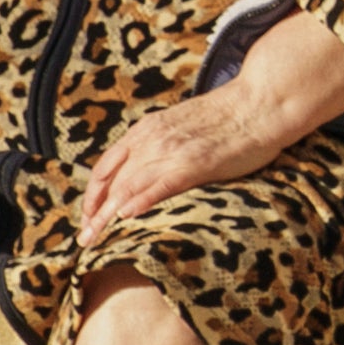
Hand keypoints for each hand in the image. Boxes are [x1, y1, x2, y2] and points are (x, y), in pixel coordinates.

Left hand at [80, 86, 287, 247]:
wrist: (259, 104)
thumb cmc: (227, 118)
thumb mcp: (180, 126)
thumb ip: (159, 144)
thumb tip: (146, 169)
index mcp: (146, 131)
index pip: (105, 168)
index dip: (92, 196)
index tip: (88, 218)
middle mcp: (152, 140)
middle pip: (111, 182)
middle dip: (94, 214)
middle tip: (84, 240)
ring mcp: (173, 151)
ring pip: (129, 187)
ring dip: (108, 216)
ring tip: (96, 240)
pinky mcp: (196, 164)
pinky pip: (161, 185)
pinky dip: (142, 200)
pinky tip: (128, 216)